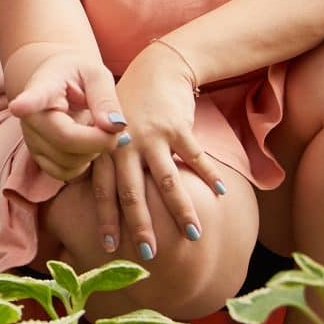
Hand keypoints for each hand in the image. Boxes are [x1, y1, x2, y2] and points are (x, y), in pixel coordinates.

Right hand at [7, 51, 124, 184]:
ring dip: (93, 151)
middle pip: (65, 140)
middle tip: (114, 125)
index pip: (34, 97)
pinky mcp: (38, 157)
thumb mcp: (96, 75)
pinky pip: (66, 173)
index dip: (27, 104)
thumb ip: (106, 98)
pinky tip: (87, 143)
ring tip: (96, 129)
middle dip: (99, 139)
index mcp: (44, 87)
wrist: (57, 83)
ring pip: (68, 162)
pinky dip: (84, 162)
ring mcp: (31, 140)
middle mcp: (30, 116)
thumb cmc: (78, 75)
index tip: (18, 107)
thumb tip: (114, 127)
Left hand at [93, 40, 225, 262]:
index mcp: (105, 150)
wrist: (156, 69)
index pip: (102, 191)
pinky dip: (208, 175)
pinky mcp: (176, 126)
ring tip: (193, 235)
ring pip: (166, 181)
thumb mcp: (109, 133)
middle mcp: (124, 145)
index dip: (106, 220)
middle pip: (132, 192)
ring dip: (181, 210)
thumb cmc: (131, 108)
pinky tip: (220, 193)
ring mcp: (151, 136)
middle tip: (150, 254)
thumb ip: (107, 164)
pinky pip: (194, 157)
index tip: (109, 248)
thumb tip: (105, 204)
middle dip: (141, 226)